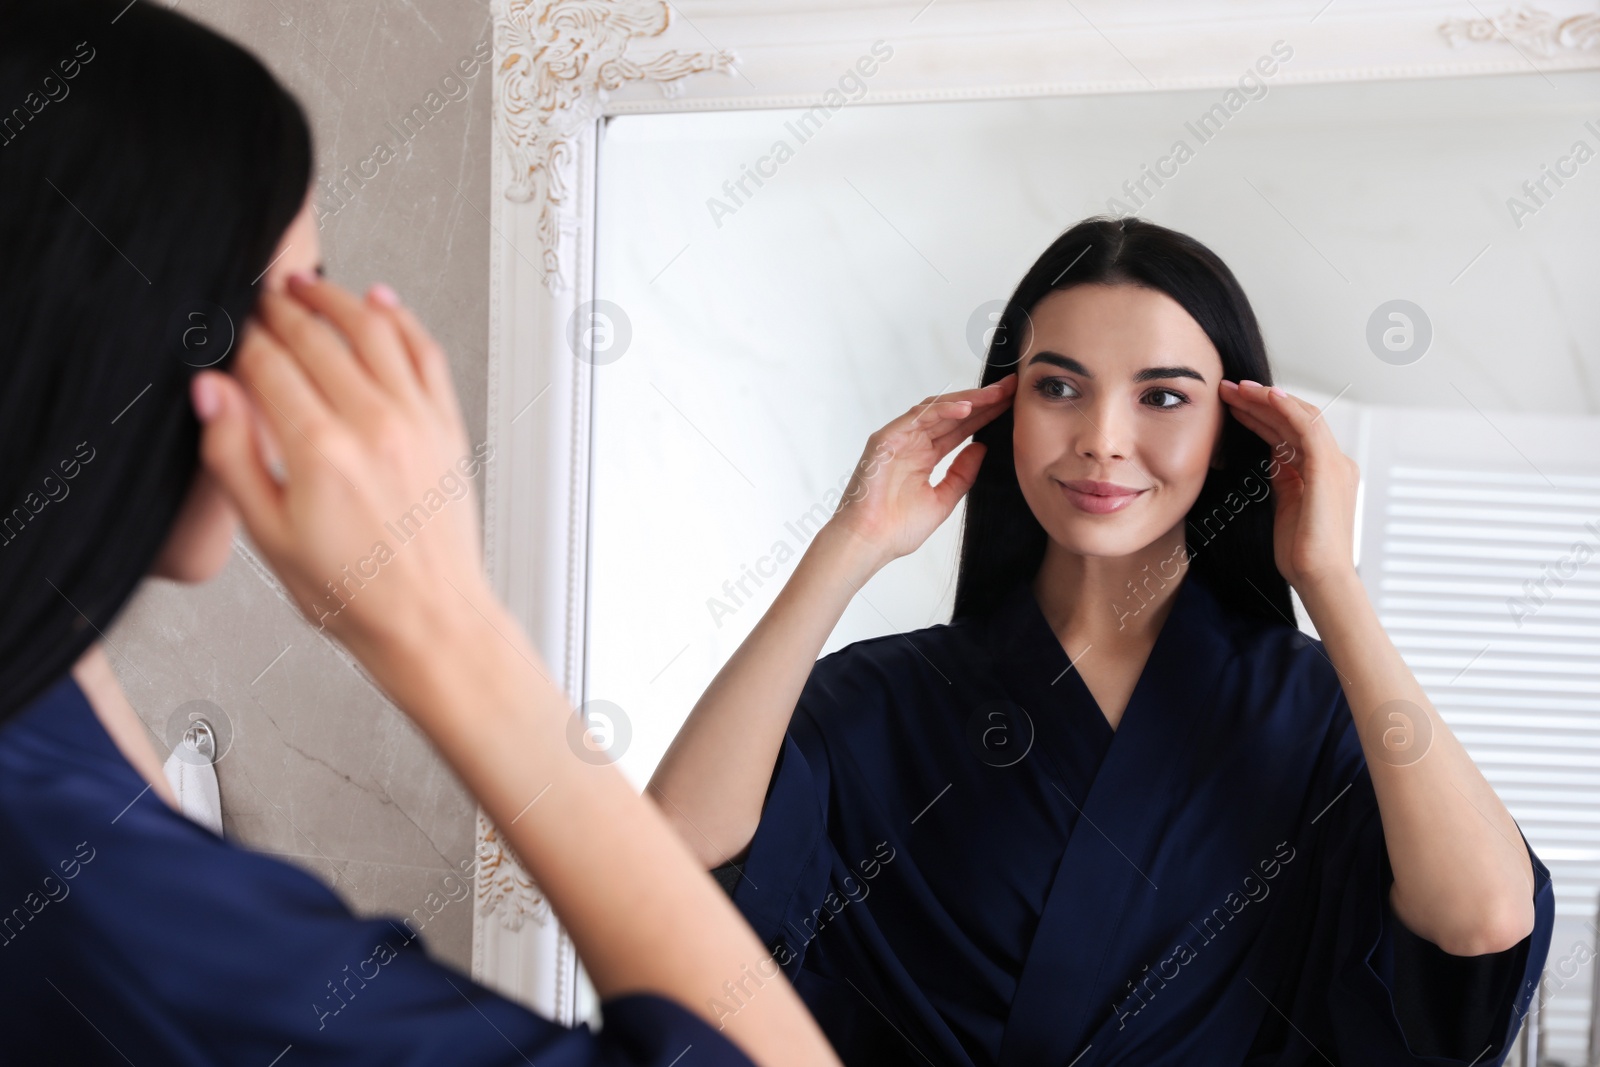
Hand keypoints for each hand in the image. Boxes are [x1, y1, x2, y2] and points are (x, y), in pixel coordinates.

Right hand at [192, 274, 492, 668]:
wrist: (430, 620)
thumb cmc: (355, 593)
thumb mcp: (267, 535)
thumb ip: (232, 456)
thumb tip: (211, 393)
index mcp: (320, 450)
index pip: (268, 365)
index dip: (242, 341)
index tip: (230, 333)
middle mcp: (373, 425)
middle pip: (317, 339)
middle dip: (282, 311)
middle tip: (262, 300)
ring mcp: (416, 421)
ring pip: (374, 330)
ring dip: (337, 299)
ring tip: (310, 286)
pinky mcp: (447, 426)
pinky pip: (425, 353)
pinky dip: (401, 319)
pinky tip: (381, 303)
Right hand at [829, 374, 1016, 565]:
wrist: (870, 543)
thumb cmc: (897, 529)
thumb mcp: (943, 499)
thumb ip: (961, 474)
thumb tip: (981, 447)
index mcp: (924, 456)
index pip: (960, 428)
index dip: (986, 415)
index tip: (1011, 404)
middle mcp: (912, 443)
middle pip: (952, 414)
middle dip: (982, 400)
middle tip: (1011, 387)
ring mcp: (899, 439)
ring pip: (937, 409)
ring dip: (968, 400)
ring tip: (996, 394)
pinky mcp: (886, 439)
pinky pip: (918, 418)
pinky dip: (942, 410)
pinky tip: (967, 408)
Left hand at [1219, 379, 1358, 591]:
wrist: (1319, 577)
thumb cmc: (1301, 552)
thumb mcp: (1285, 505)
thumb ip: (1282, 478)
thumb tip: (1270, 455)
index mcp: (1324, 472)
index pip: (1292, 432)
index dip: (1263, 415)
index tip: (1234, 405)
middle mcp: (1334, 463)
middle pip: (1295, 419)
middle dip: (1260, 401)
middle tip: (1228, 388)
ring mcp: (1334, 464)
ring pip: (1299, 417)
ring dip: (1266, 400)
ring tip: (1234, 390)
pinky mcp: (1328, 470)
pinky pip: (1307, 428)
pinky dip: (1287, 409)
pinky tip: (1265, 396)